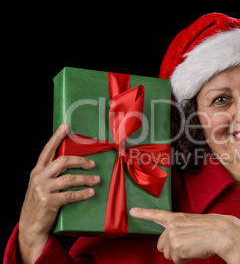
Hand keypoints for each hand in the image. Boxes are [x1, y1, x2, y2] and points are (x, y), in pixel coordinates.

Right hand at [18, 123, 99, 263]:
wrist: (31, 226)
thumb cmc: (41, 203)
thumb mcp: (42, 185)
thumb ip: (53, 174)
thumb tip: (74, 163)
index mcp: (37, 171)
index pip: (47, 150)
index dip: (56, 137)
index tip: (66, 126)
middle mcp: (39, 177)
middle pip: (63, 161)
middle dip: (80, 161)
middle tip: (92, 164)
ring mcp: (43, 189)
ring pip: (69, 179)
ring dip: (85, 178)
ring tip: (96, 179)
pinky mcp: (48, 202)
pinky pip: (70, 195)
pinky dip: (83, 193)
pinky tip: (91, 193)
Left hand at [130, 208, 239, 263]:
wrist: (222, 232)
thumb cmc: (212, 230)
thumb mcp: (192, 225)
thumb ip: (179, 230)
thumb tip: (171, 245)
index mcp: (177, 218)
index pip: (157, 214)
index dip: (143, 213)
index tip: (133, 211)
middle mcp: (172, 225)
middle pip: (161, 245)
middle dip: (172, 249)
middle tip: (188, 245)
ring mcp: (172, 235)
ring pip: (167, 254)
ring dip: (179, 255)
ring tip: (193, 246)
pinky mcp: (175, 246)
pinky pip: (175, 260)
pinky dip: (184, 259)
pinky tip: (193, 251)